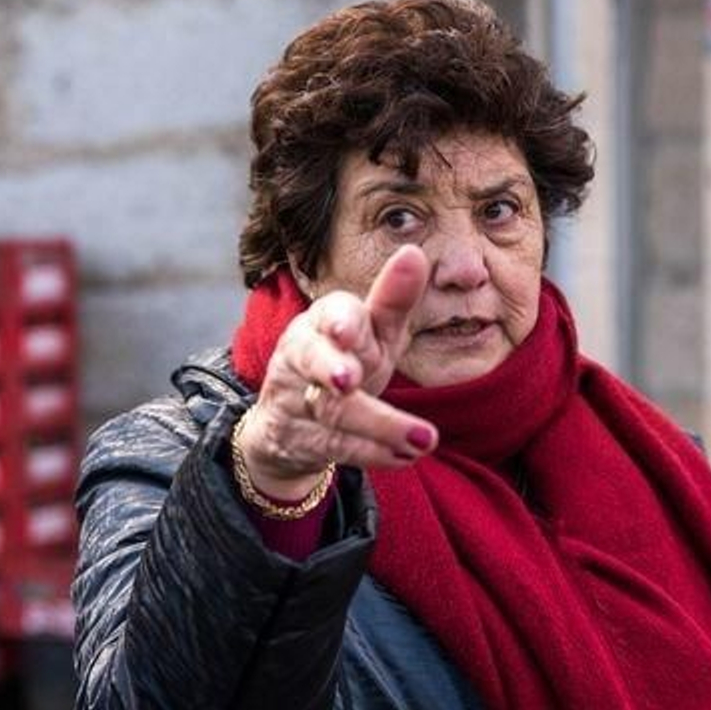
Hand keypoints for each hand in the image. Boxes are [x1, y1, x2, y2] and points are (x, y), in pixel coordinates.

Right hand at [238, 245, 439, 497]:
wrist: (289, 426)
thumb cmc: (343, 362)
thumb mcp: (371, 333)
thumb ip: (392, 298)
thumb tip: (414, 252)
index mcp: (322, 321)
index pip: (330, 313)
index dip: (338, 322)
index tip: (348, 330)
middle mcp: (300, 355)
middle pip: (313, 360)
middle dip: (329, 367)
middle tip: (351, 380)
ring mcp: (293, 399)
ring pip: (330, 410)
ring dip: (377, 425)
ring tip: (421, 438)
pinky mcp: (294, 438)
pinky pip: (332, 446)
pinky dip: (370, 453)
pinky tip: (404, 457)